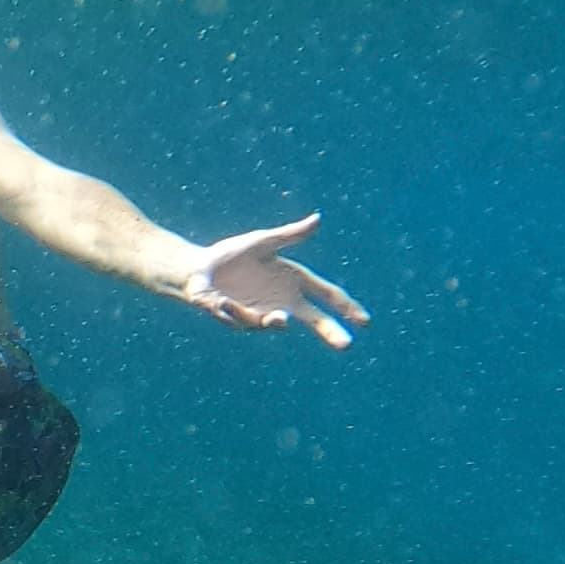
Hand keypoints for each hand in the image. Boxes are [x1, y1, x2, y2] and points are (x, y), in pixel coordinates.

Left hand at [179, 214, 366, 347]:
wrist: (199, 269)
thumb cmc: (233, 255)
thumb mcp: (263, 241)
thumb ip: (290, 235)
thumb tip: (318, 219)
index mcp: (294, 282)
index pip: (327, 295)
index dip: (346, 307)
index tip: (365, 321)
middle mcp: (282, 302)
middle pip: (313, 319)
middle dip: (329, 331)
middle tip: (346, 345)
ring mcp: (259, 312)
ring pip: (272, 321)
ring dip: (275, 321)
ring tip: (282, 320)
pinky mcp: (235, 316)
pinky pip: (238, 316)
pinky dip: (234, 311)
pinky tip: (227, 304)